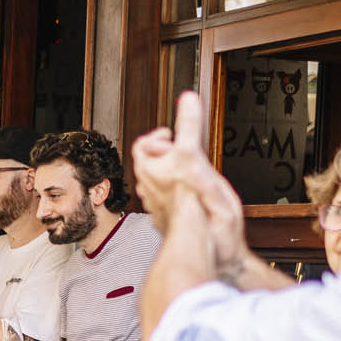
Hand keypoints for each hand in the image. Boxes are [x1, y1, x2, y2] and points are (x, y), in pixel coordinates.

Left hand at [134, 91, 253, 279]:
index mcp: (150, 170)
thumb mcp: (193, 156)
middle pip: (148, 165)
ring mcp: (154, 205)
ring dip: (169, 176)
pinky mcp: (163, 220)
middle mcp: (147, 187)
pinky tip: (190, 199)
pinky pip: (164, 203)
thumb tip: (188, 97)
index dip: (157, 137)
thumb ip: (189, 126)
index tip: (172, 135)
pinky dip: (174, 196)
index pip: (143, 145)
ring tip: (189, 175)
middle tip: (183, 153)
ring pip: (155, 184)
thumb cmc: (194, 204)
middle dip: (165, 156)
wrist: (197, 243)